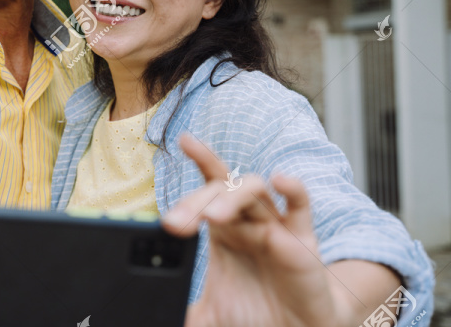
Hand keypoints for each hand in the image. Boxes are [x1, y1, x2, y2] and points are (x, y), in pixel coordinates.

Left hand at [162, 134, 338, 326]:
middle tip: (175, 224)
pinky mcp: (303, 241)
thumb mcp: (209, 316)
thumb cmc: (255, 318)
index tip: (181, 141)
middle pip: (221, 189)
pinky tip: (280, 179)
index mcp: (225, 229)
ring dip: (232, 197)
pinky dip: (293, 189)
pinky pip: (301, 207)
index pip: (209, 184)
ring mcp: (276, 226)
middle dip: (196, 201)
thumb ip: (181, 313)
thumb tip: (147, 311)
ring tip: (212, 216)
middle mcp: (248, 220)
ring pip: (254, 190)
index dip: (198, 158)